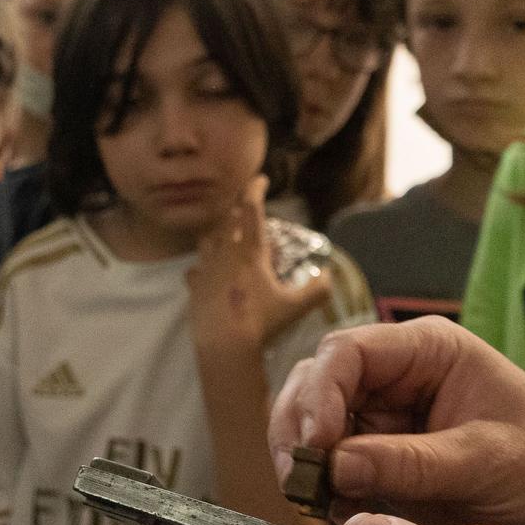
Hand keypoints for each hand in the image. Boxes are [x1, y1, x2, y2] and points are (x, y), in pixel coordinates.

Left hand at [186, 176, 330, 350]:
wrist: (224, 346)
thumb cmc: (261, 323)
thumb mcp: (297, 307)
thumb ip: (318, 289)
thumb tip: (329, 275)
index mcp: (250, 252)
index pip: (252, 209)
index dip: (255, 189)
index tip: (260, 178)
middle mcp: (225, 254)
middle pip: (227, 221)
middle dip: (238, 212)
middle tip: (247, 213)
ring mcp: (206, 270)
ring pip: (208, 240)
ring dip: (218, 235)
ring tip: (227, 239)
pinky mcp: (194, 288)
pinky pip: (195, 270)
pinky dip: (202, 267)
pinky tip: (206, 273)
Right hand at [270, 315, 524, 524]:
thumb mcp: (486, 462)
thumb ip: (411, 462)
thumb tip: (336, 466)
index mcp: (426, 351)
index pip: (347, 354)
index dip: (320, 395)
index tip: (316, 444)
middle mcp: (395, 379)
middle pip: (314, 386)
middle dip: (299, 431)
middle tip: (301, 481)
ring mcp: (382, 420)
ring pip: (311, 428)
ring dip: (305, 465)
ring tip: (317, 503)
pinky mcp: (377, 462)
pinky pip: (329, 470)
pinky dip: (322, 493)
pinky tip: (336, 516)